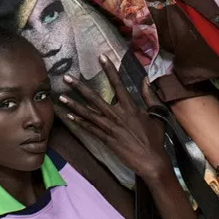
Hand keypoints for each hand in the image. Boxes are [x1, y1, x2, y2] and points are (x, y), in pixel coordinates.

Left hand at [57, 57, 169, 178]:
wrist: (151, 160)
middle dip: (79, 87)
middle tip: (66, 78)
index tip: (101, 57)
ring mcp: (110, 128)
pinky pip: (89, 129)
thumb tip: (146, 80)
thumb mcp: (157, 114)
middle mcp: (117, 115)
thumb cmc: (155, 138)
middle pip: (94, 98)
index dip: (110, 70)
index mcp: (130, 107)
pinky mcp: (106, 139)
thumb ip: (150, 96)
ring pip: (88, 113)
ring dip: (73, 104)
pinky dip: (79, 122)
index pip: (118, 84)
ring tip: (61, 97)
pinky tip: (69, 116)